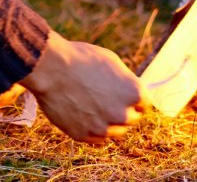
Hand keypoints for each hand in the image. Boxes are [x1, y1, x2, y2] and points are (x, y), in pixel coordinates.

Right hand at [20, 30, 145, 141]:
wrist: (51, 68)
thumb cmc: (81, 59)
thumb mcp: (112, 62)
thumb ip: (125, 81)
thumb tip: (129, 92)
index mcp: (134, 93)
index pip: (145, 105)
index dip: (134, 99)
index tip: (124, 96)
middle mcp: (122, 114)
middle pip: (131, 119)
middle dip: (123, 110)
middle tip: (107, 99)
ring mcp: (103, 128)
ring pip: (114, 131)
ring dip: (109, 122)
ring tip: (94, 105)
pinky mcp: (83, 136)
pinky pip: (96, 138)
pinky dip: (93, 128)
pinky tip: (84, 113)